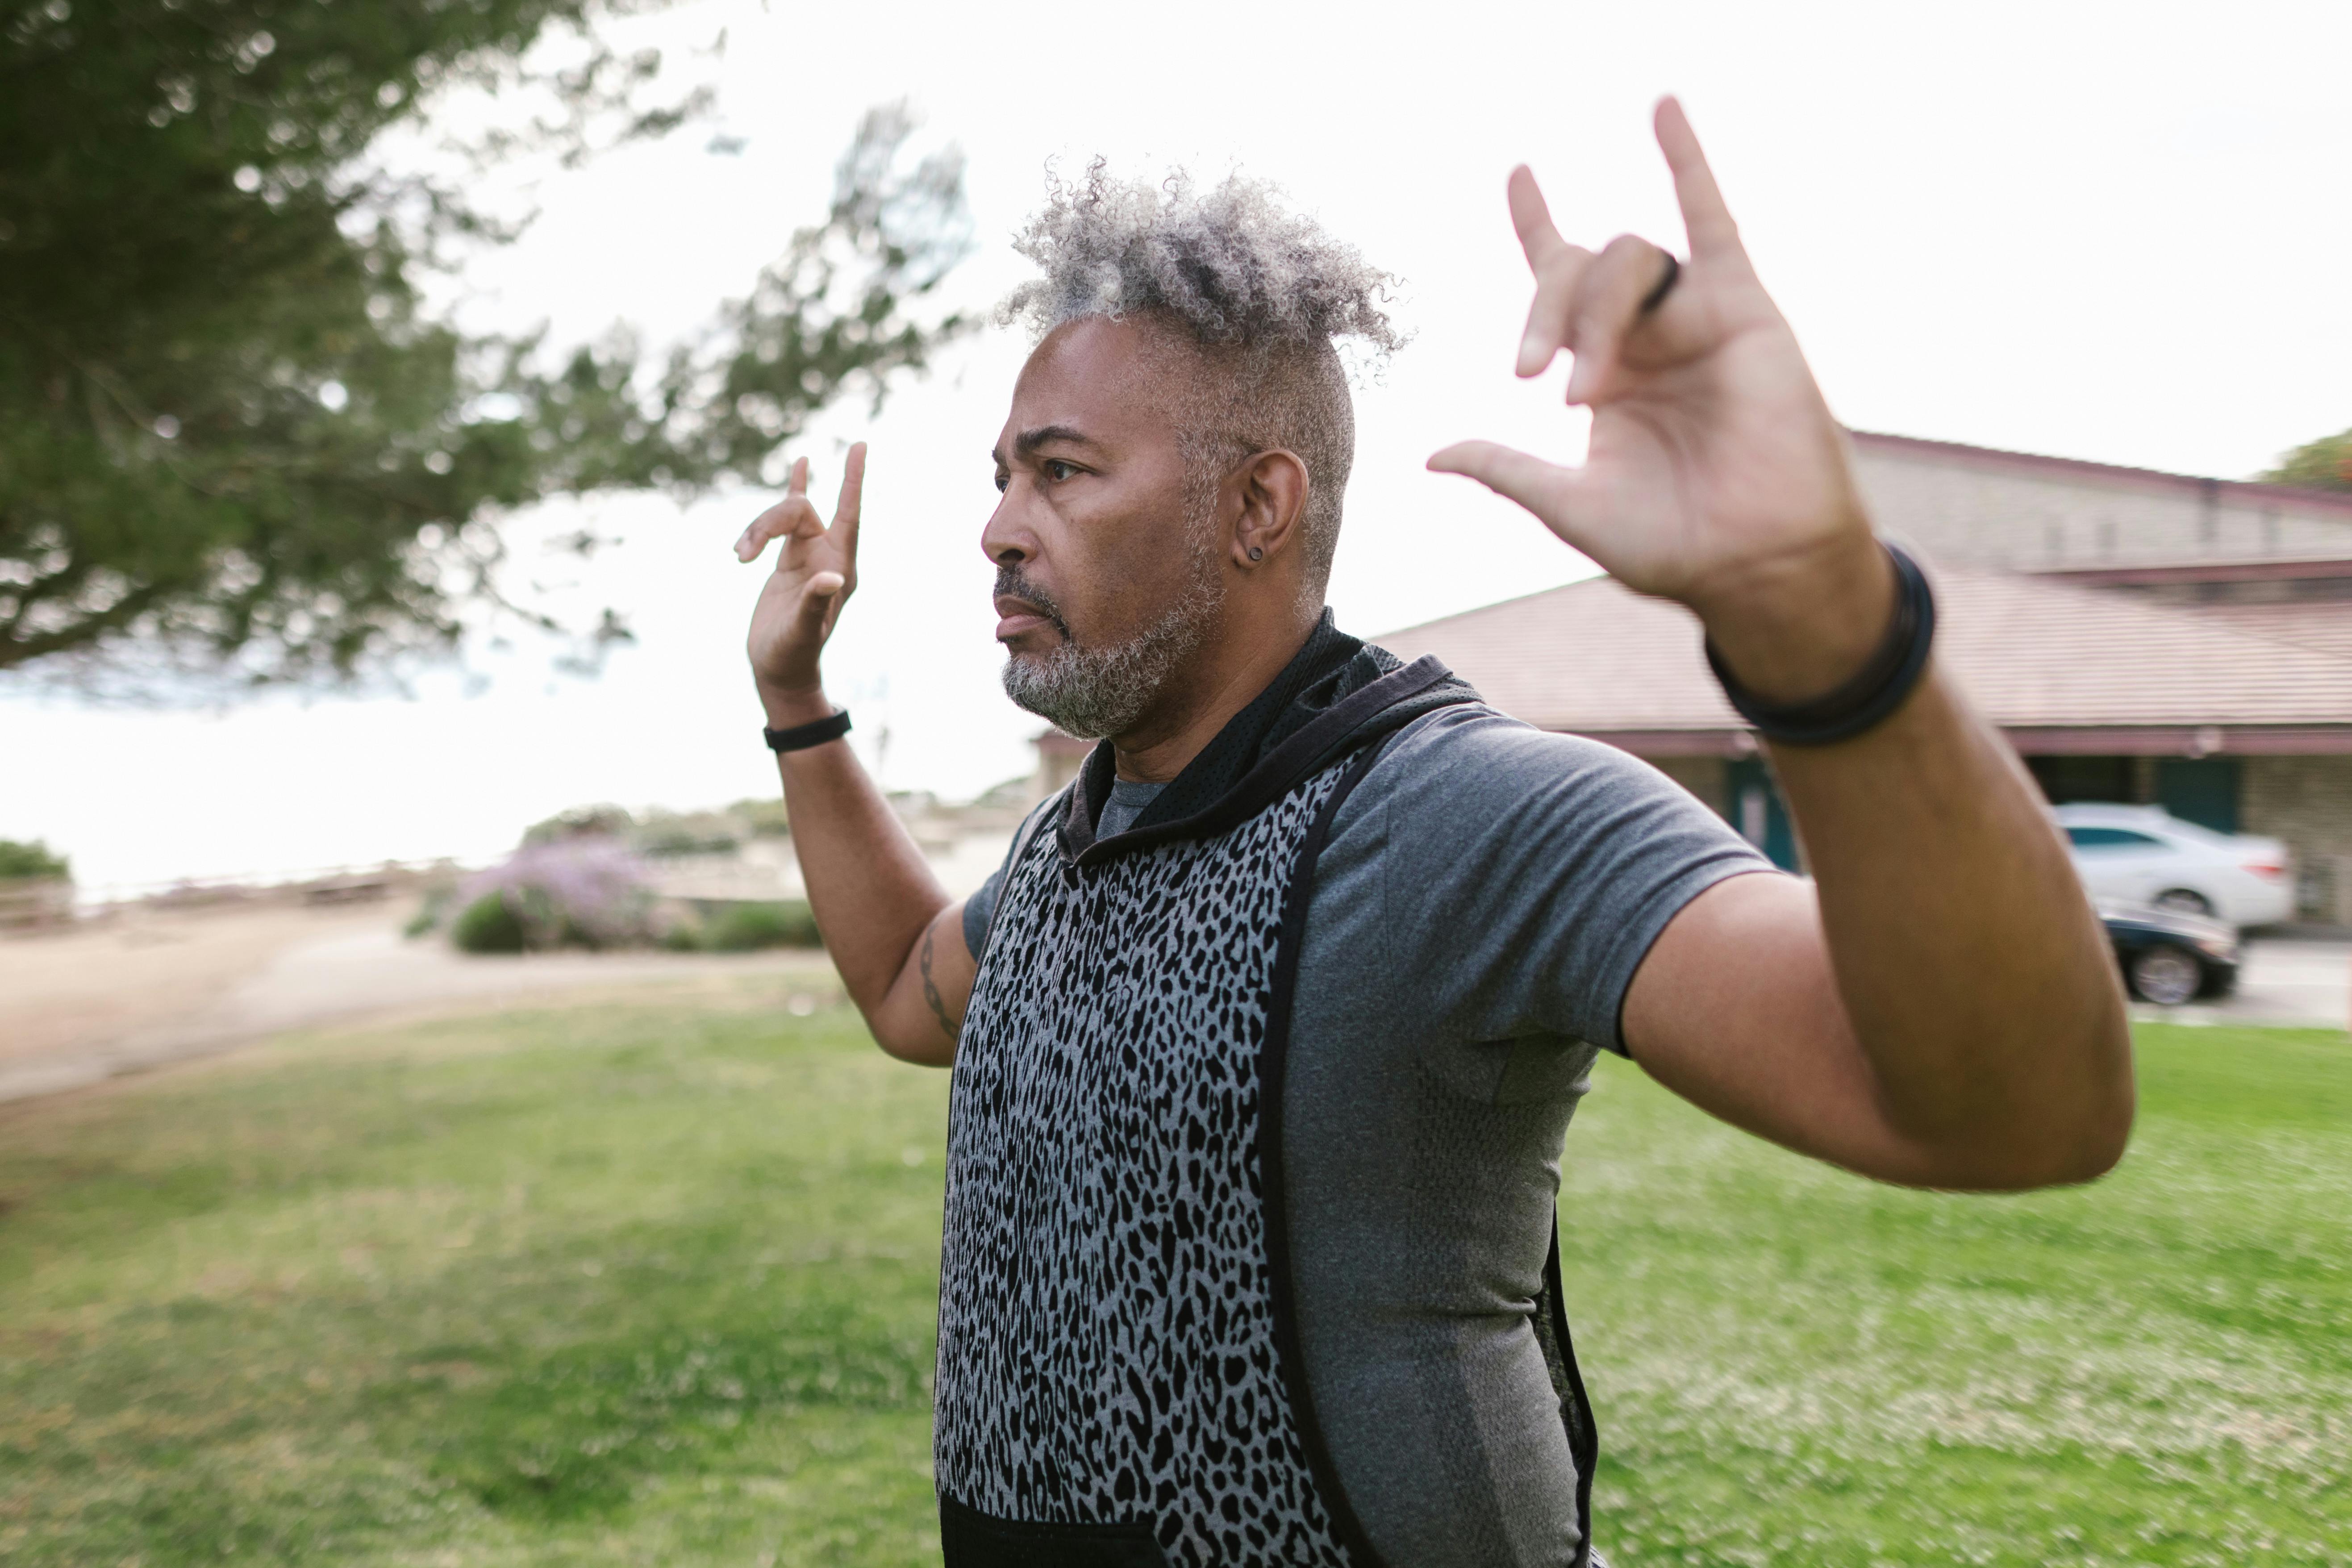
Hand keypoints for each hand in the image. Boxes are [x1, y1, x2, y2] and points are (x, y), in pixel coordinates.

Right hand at [738, 444, 863, 724]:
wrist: (779, 668)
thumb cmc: (793, 655)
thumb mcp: (802, 631)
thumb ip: (816, 604)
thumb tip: (831, 578)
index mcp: (840, 568)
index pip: (850, 514)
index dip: (853, 480)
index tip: (859, 444)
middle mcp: (828, 556)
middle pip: (801, 512)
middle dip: (768, 522)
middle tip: (741, 554)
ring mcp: (809, 555)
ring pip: (784, 517)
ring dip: (756, 530)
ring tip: (738, 557)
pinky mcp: (789, 559)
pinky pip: (789, 519)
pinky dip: (791, 493)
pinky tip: (803, 464)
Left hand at [1428, 98, 1891, 702]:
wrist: (1753, 563)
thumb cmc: (1674, 543)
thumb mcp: (1570, 506)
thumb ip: (1507, 471)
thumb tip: (1433, 455)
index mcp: (1605, 373)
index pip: (1564, 281)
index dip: (1538, 228)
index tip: (1519, 177)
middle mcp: (1647, 337)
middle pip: (1580, 272)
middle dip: (1543, 313)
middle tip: (1533, 375)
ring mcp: (1693, 319)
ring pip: (1626, 258)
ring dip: (1591, 312)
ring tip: (1584, 385)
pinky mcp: (1741, 310)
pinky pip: (1714, 220)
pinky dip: (1688, 161)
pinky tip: (1661, 108)